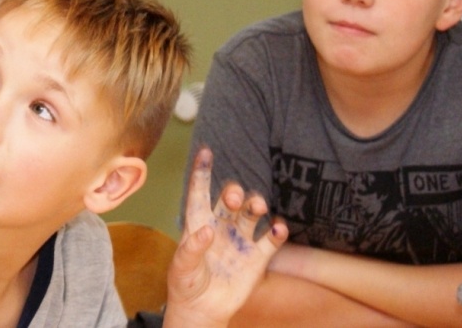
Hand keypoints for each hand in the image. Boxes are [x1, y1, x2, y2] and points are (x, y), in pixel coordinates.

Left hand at [164, 147, 287, 327]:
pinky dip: (278, 232)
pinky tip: (279, 229)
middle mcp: (221, 225)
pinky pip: (271, 240)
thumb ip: (192, 248)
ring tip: (258, 207)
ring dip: (257, 205)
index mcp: (198, 222)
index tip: (206, 152)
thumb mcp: (182, 267)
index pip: (200, 191)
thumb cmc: (186, 284)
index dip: (202, 171)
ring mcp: (240, 239)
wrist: (202, 310)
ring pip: (253, 213)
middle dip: (234, 193)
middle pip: (231, 199)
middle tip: (236, 198)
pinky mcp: (257, 257)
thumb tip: (207, 231)